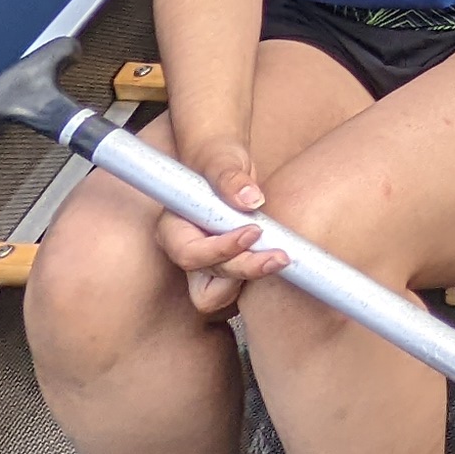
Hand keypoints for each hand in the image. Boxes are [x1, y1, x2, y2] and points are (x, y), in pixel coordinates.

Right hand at [152, 138, 287, 317]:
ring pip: (222, 293)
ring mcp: (207, 263)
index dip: (221, 250)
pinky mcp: (228, 266)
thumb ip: (230, 177)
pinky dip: (258, 276)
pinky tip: (280, 258)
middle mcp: (187, 251)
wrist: (226, 165)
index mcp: (173, 230)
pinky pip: (239, 287)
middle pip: (207, 280)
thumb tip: (250, 199)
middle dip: (243, 271)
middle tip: (279, 255)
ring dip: (252, 278)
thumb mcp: (222, 160)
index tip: (253, 232)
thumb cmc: (217, 159)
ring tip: (281, 257)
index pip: (190, 254)